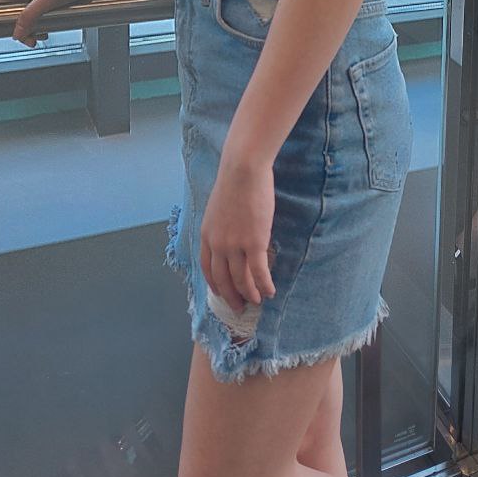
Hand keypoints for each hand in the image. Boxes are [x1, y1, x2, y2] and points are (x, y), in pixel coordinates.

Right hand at [0, 0, 103, 48]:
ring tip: (38, 39)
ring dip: (26, 31)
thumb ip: (31, 15)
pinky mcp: (47, 0)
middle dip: (4, 25)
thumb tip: (17, 32)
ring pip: (20, 18)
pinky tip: (47, 33)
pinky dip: (37, 28)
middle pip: (2, 9)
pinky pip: (34, 18)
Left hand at [200, 153, 276, 313]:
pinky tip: (270, 291)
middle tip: (239, 306)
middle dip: (231, 296)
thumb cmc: (233, 182)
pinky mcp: (254, 243)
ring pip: (241, 280)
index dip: (215, 284)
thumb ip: (221, 226)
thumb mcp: (218, 208)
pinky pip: (259, 273)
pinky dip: (264, 286)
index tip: (221, 293)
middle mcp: (218, 245)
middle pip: (223, 279)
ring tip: (256, 301)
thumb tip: (230, 236)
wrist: (242, 170)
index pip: (207, 269)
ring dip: (249, 294)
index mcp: (207, 235)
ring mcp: (235, 245)